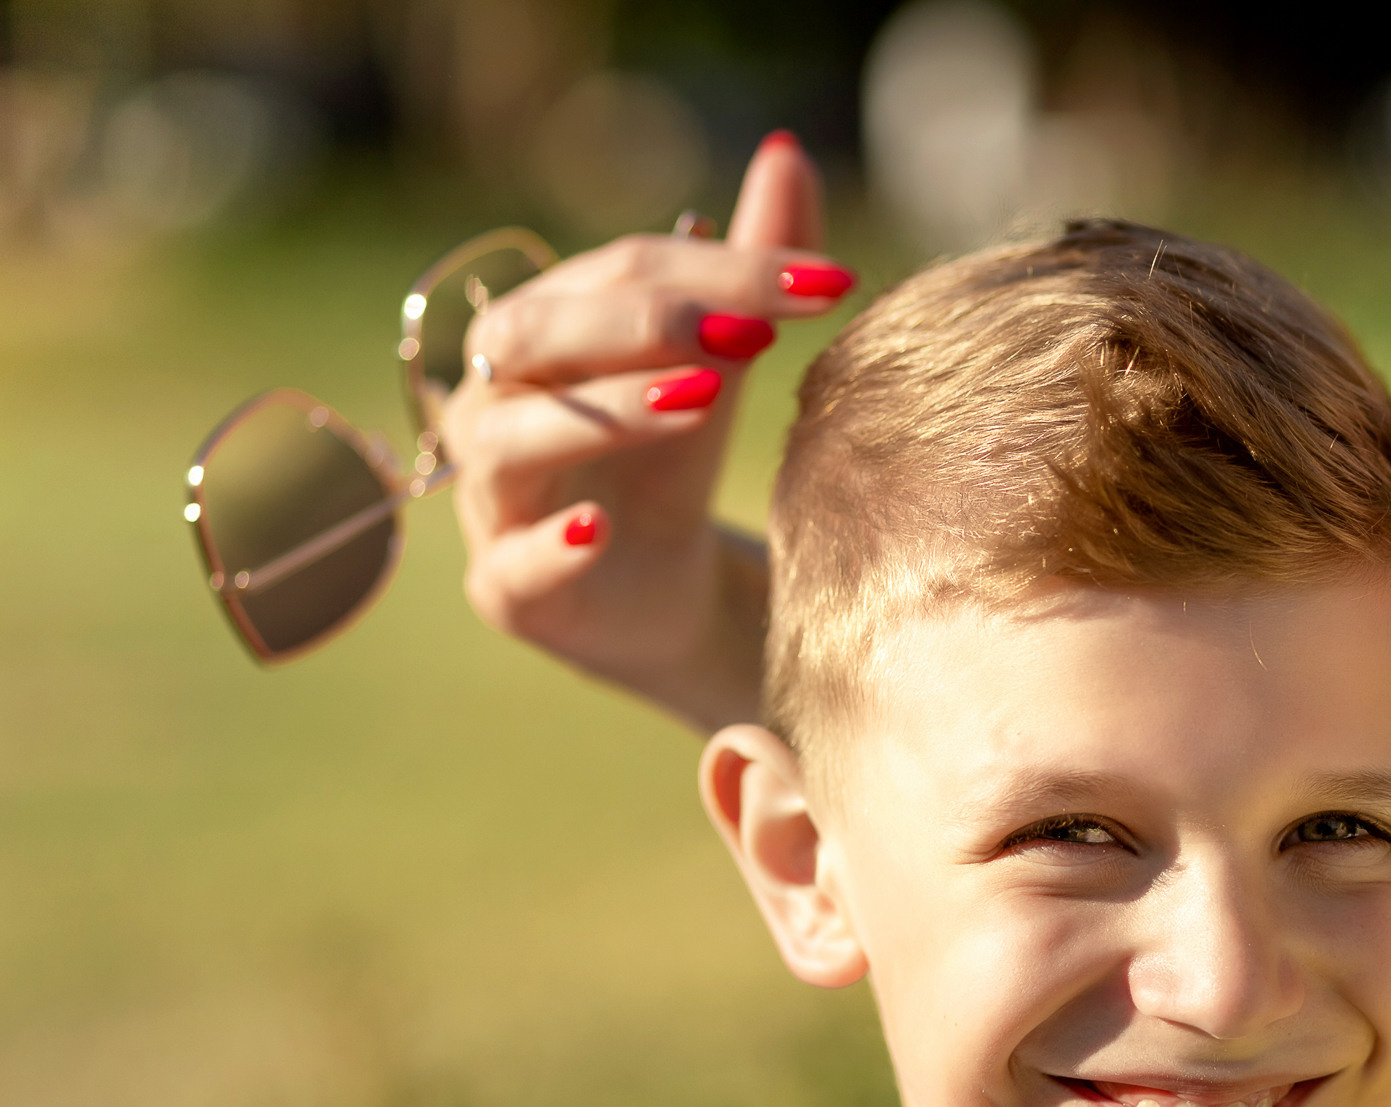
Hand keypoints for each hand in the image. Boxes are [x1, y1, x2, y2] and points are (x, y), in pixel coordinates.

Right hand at [439, 132, 853, 729]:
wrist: (667, 600)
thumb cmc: (673, 466)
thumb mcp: (720, 364)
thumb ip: (746, 268)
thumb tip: (786, 148)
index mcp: (540, 329)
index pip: (617, 272)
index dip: (721, 270)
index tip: (826, 284)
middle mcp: (493, 401)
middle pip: (536, 335)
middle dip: (643, 322)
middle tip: (751, 328)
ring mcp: (490, 498)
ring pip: (507, 437)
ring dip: (605, 412)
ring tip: (701, 398)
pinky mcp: (506, 589)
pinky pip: (509, 562)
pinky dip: (549, 543)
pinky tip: (600, 527)